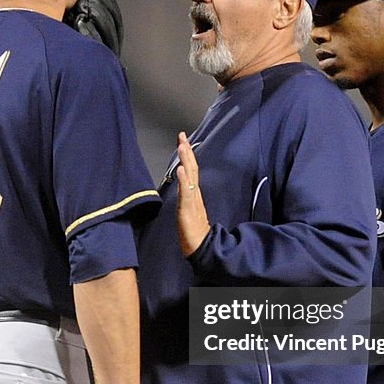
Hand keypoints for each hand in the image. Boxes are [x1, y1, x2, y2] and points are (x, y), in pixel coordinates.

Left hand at [174, 131, 209, 256]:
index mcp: (193, 193)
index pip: (191, 170)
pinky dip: (184, 181)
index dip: (187, 155)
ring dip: (186, 161)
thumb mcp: (188, 209)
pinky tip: (181, 170)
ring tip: (182, 147)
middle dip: (186, 152)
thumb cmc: (194, 231)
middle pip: (191, 169)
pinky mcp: (188, 209)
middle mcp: (194, 194)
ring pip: (190, 177)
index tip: (182, 140)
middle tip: (182, 136)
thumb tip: (184, 185)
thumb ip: (187, 197)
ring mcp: (192, 201)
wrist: (201, 247)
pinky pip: (186, 193)